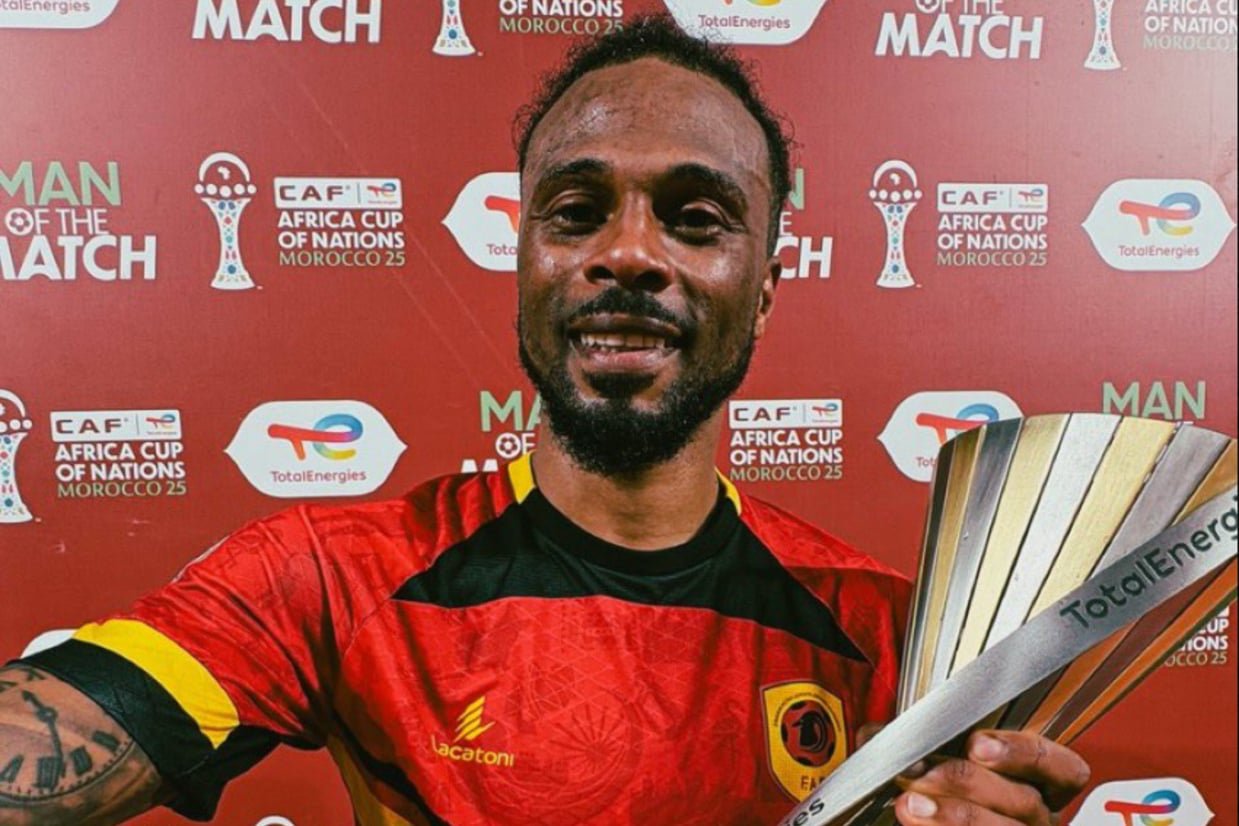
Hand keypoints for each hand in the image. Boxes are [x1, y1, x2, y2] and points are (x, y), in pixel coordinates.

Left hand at [892, 729, 1090, 825]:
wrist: (930, 819)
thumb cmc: (947, 794)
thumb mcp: (942, 763)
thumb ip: (922, 747)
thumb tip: (873, 735)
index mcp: (1040, 787)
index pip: (1065, 769)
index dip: (1024, 754)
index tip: (978, 744)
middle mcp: (1038, 821)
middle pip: (1024, 801)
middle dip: (967, 782)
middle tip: (922, 772)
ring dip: (954, 817)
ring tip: (909, 805)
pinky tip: (916, 824)